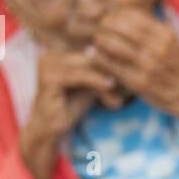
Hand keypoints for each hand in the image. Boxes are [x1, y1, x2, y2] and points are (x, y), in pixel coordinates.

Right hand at [20, 34, 123, 178]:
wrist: (50, 129)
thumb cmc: (71, 107)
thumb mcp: (91, 85)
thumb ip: (103, 71)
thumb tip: (129, 59)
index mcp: (58, 51)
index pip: (91, 48)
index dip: (112, 59)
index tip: (131, 71)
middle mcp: (50, 53)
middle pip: (90, 54)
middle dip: (111, 69)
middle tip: (129, 80)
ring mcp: (47, 64)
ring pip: (87, 63)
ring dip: (107, 77)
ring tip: (120, 89)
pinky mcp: (49, 78)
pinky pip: (80, 75)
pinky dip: (97, 80)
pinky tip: (111, 86)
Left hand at [91, 7, 178, 121]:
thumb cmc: (177, 68)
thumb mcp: (172, 43)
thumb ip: (152, 30)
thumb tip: (125, 15)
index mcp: (166, 34)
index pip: (133, 15)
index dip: (116, 14)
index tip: (109, 17)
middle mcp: (158, 48)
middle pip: (120, 27)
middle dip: (105, 25)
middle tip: (98, 28)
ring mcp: (148, 66)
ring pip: (113, 45)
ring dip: (99, 40)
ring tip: (96, 40)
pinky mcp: (139, 83)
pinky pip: (112, 66)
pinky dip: (99, 58)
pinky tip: (94, 54)